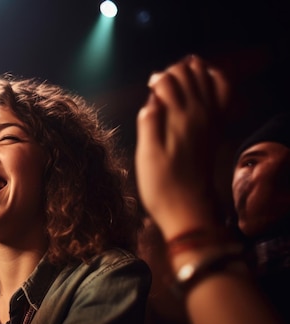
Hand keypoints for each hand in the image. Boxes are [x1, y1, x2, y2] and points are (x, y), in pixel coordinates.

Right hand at [135, 55, 230, 239]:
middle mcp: (199, 114)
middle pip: (189, 75)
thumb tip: (152, 100)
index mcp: (179, 118)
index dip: (156, 79)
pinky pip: (224, 95)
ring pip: (207, 79)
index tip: (148, 87)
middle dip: (173, 71)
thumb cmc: (162, 185)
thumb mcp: (146, 155)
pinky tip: (207, 79)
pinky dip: (216, 80)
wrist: (188, 208)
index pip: (169, 81)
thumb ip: (148, 123)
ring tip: (181, 69)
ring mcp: (211, 120)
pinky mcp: (216, 129)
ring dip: (194, 70)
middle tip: (161, 81)